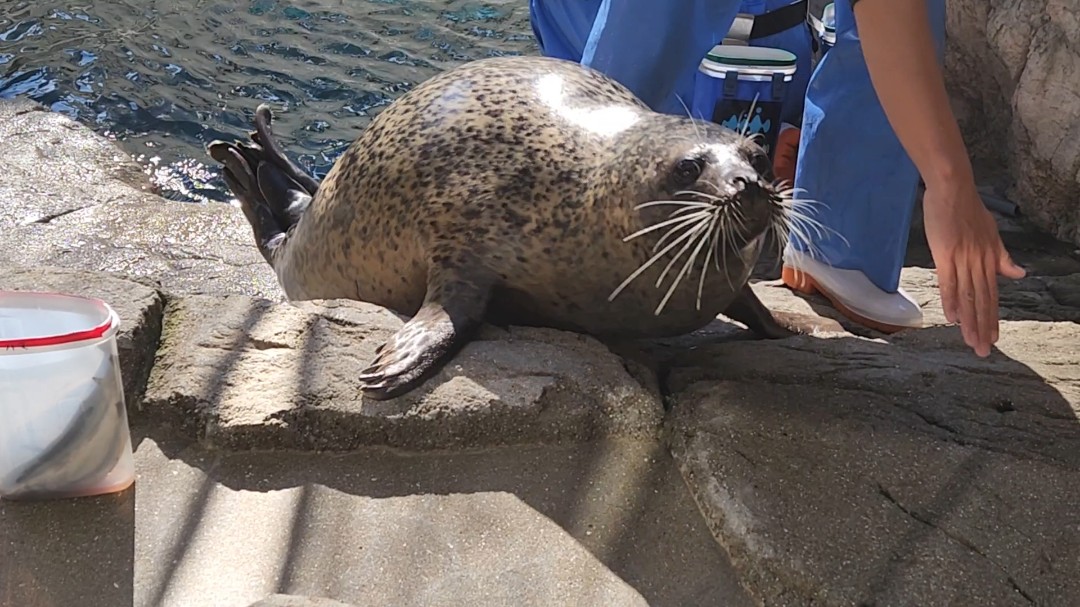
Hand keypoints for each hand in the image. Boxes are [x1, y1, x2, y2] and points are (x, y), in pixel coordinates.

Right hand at [921, 179, 1024, 356]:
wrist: (954, 189)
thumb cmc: (968, 208)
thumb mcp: (991, 233)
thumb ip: (1003, 256)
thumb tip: (1019, 274)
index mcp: (991, 258)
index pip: (993, 294)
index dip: (993, 317)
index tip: (993, 337)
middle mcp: (981, 262)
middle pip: (983, 300)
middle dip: (984, 326)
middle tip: (984, 350)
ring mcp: (964, 259)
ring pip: (969, 296)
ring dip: (970, 321)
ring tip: (971, 342)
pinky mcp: (946, 254)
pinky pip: (949, 282)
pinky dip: (952, 300)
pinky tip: (954, 317)